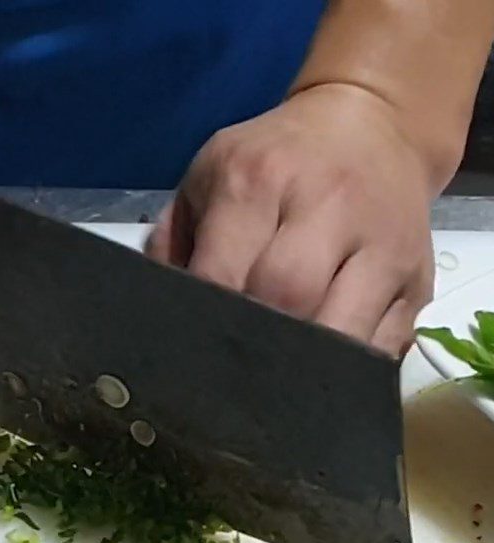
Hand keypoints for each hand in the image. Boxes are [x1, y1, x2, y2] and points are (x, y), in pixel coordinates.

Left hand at [147, 84, 436, 355]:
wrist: (372, 122)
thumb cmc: (275, 158)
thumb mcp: (209, 175)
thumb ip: (173, 242)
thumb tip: (157, 310)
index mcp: (259, 180)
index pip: (224, 274)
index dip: (206, 322)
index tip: (191, 350)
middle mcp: (328, 207)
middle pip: (288, 300)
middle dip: (255, 345)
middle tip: (232, 370)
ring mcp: (384, 247)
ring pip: (343, 334)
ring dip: (305, 368)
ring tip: (275, 385)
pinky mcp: (418, 282)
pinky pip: (384, 349)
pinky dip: (348, 374)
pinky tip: (321, 377)